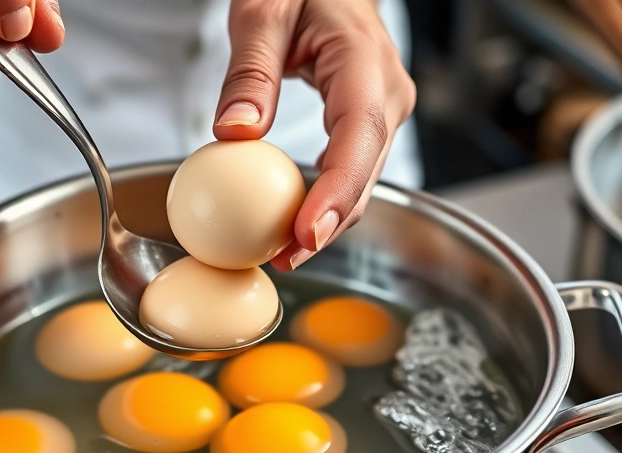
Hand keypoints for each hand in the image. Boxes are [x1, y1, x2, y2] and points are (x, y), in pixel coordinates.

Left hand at [213, 0, 415, 270]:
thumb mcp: (263, 12)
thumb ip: (250, 73)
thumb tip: (235, 133)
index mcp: (364, 61)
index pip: (359, 136)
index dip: (336, 192)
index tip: (305, 233)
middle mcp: (386, 93)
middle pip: (366, 173)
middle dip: (328, 223)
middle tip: (282, 259)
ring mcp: (384, 110)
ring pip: (362, 180)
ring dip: (326, 219)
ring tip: (281, 251)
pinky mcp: (370, 123)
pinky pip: (352, 170)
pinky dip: (324, 200)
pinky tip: (293, 223)